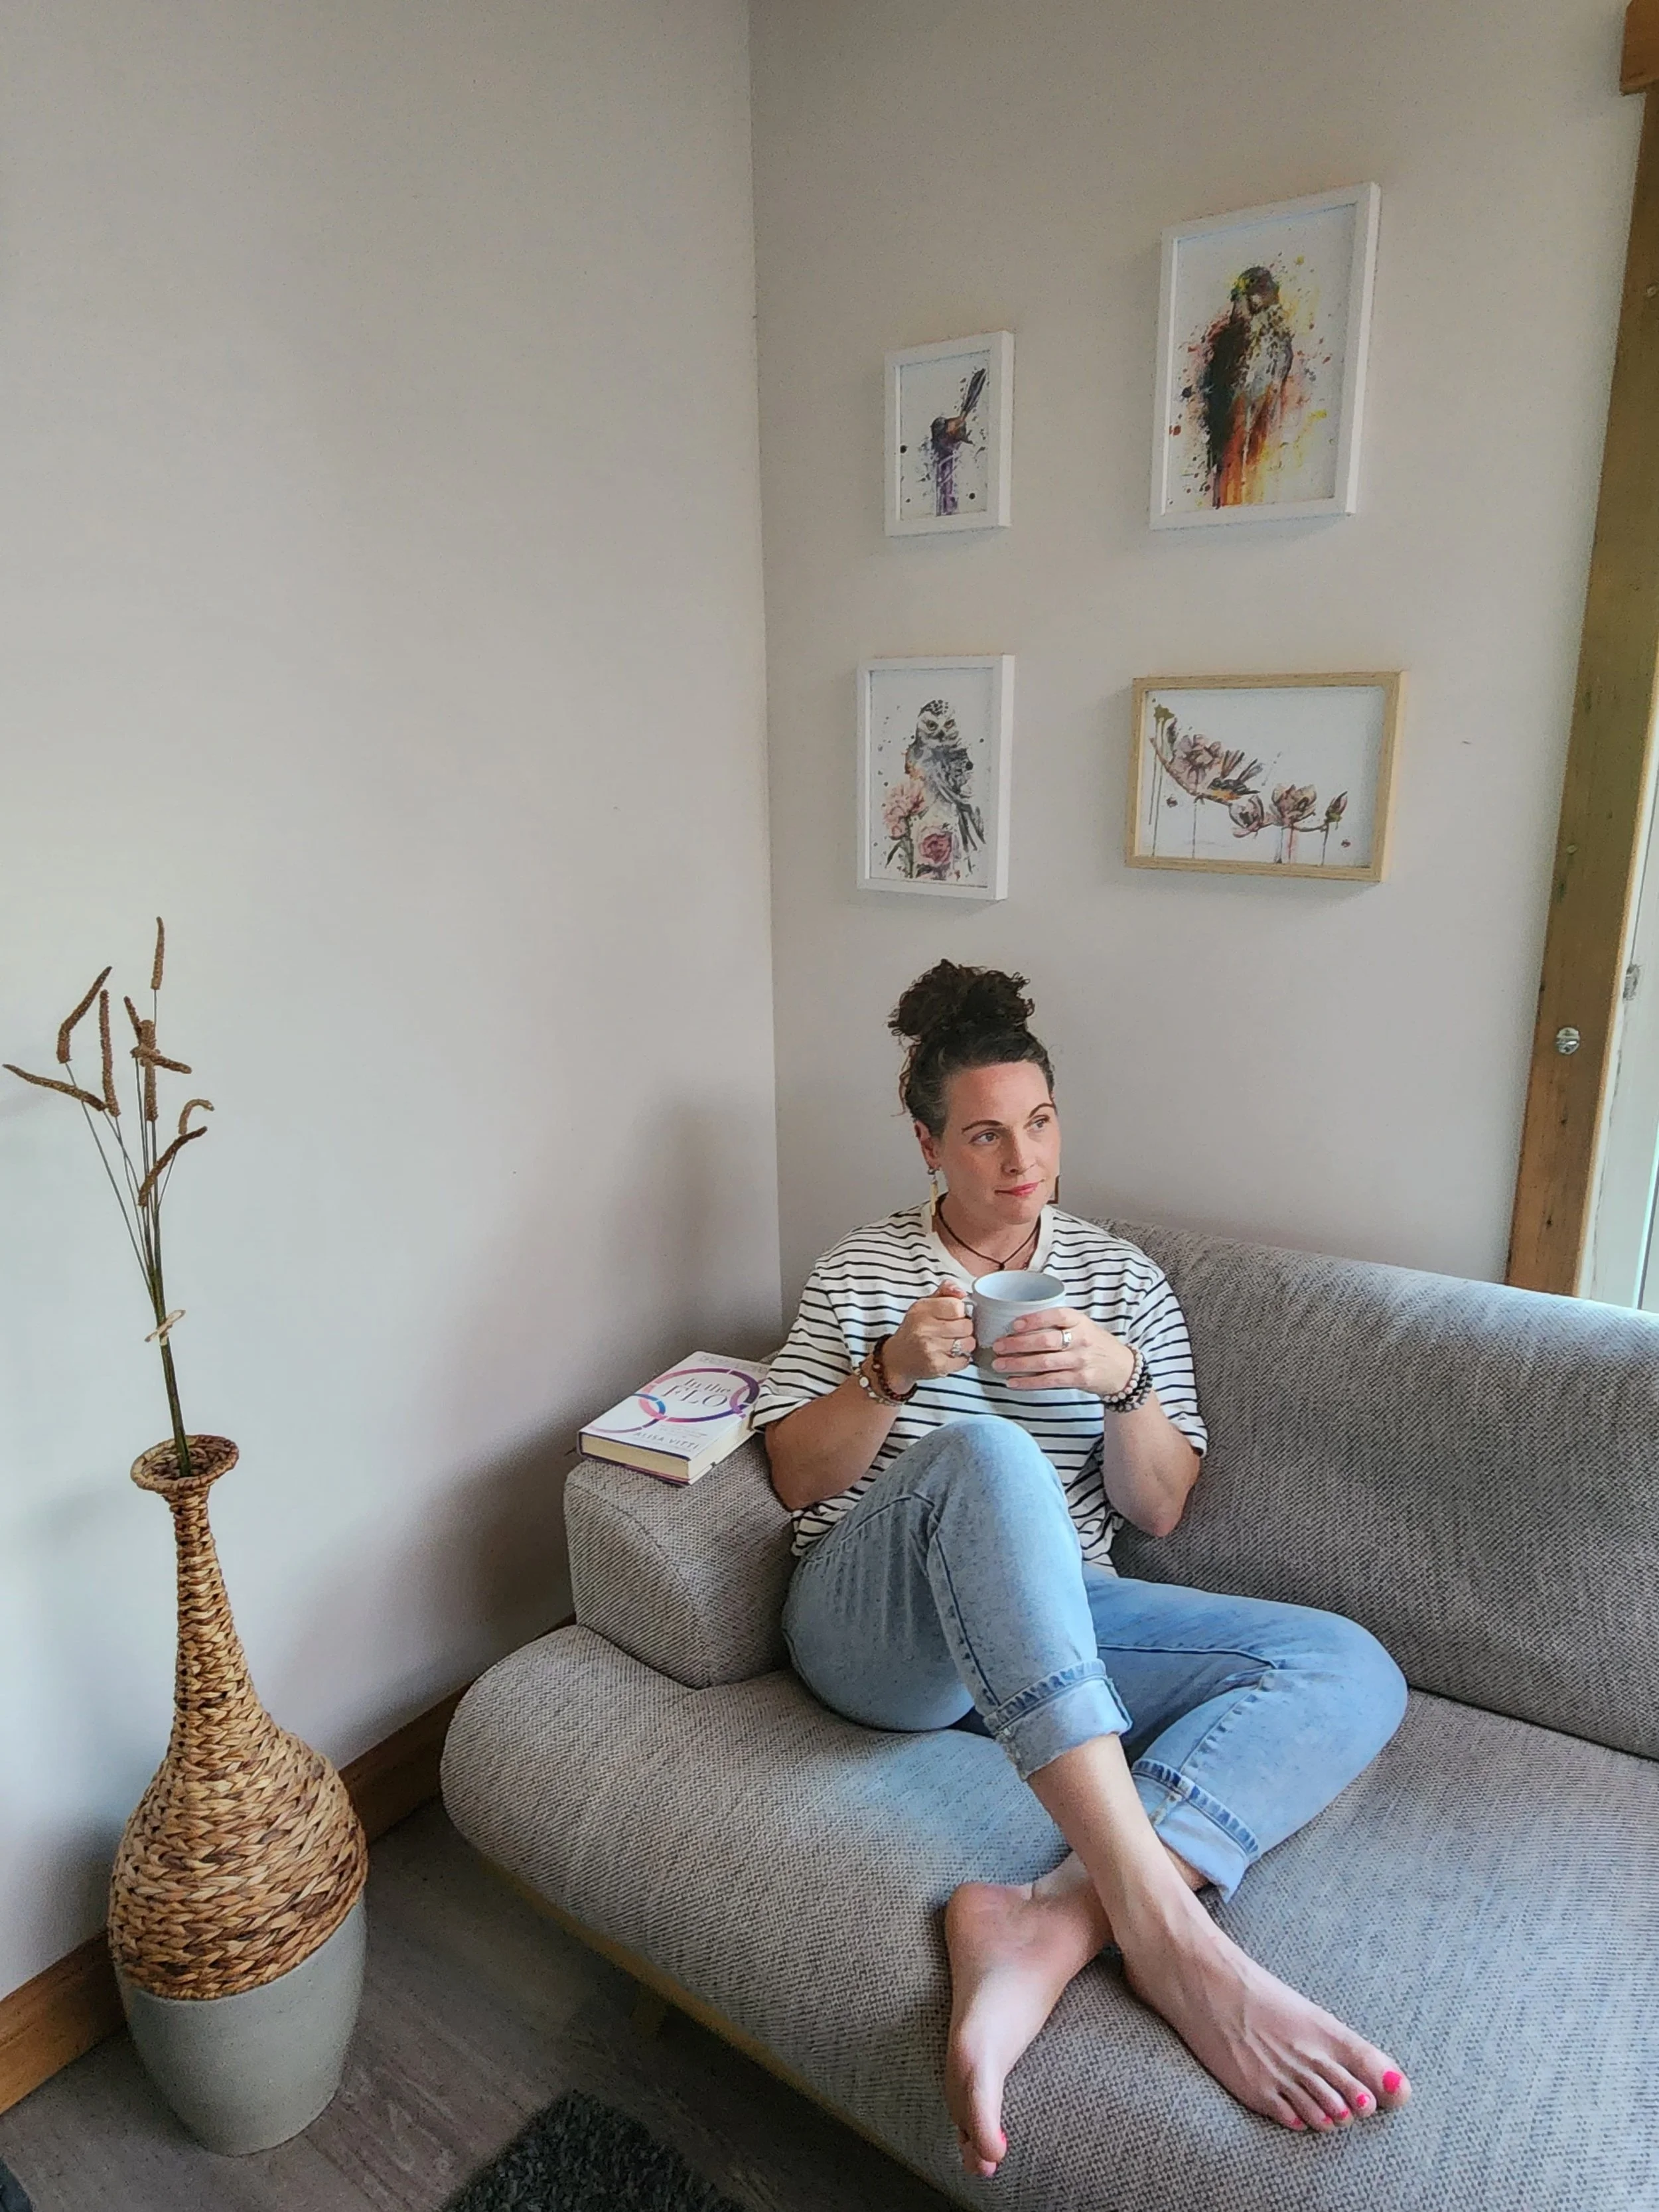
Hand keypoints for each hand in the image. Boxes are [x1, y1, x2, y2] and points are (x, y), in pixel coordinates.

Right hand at [881, 1282, 975, 1393]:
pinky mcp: (936, 1366)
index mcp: (922, 1309)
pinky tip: (952, 1355)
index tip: (957, 1315)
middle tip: (957, 1330)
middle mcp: (924, 1328)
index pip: (957, 1306)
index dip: (962, 1311)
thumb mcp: (925, 1305)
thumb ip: (945, 1292)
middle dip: (966, 1328)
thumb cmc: (914, 1330)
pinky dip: (962, 1358)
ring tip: (955, 1343)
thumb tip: (961, 1291)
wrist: (897, 1358)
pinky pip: (964, 1361)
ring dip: (966, 1344)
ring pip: (968, 1343)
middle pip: (966, 1326)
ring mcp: (930, 1348)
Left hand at [992, 1307, 1137, 1397]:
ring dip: (1018, 1364)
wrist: (1122, 1369)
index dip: (1034, 1319)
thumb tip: (1018, 1325)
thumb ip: (1058, 1324)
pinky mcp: (1080, 1379)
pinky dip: (1029, 1382)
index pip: (1057, 1315)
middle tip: (997, 1346)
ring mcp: (1081, 1360)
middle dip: (1018, 1344)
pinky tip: (1013, 1382)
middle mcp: (1081, 1340)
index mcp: (1080, 1321)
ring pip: (1044, 1363)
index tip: (1014, 1324)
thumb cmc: (1095, 1344)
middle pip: (1046, 1341)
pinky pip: (1050, 1381)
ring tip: (999, 1364)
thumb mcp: (1083, 1326)